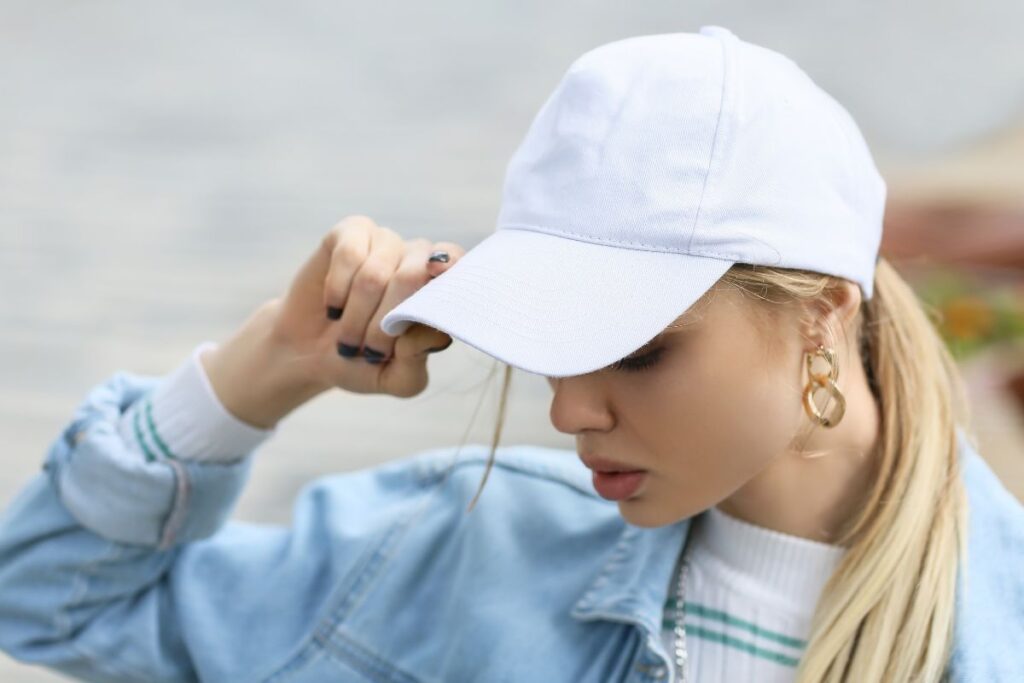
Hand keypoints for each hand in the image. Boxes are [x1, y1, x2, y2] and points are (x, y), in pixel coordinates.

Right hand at [202, 215, 465, 427]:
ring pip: (375, 274)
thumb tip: (435, 333)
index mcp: (437, 287)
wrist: (308, 353)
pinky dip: (338, 288)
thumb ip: (417, 363)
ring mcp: (384, 242)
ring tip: (347, 338)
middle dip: (384, 322)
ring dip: (356, 315)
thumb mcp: (396, 379)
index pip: (457, 264)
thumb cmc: (362, 362)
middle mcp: (416, 258)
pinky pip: (349, 255)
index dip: (450, 268)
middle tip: (368, 350)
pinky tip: (333, 305)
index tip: (441, 277)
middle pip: (412, 275)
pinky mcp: (350, 233)